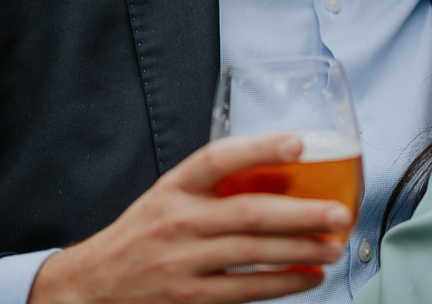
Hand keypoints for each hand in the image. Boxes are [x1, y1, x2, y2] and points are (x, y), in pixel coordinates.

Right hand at [28, 133, 351, 303]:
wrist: (92, 286)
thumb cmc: (140, 236)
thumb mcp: (167, 199)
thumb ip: (212, 187)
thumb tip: (279, 174)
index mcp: (173, 188)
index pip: (217, 158)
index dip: (259, 148)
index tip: (298, 143)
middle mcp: (177, 222)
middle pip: (248, 213)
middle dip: (301, 213)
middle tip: (339, 212)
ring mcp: (182, 264)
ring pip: (253, 255)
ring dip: (301, 250)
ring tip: (333, 245)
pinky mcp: (190, 299)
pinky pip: (246, 291)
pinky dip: (284, 284)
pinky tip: (308, 276)